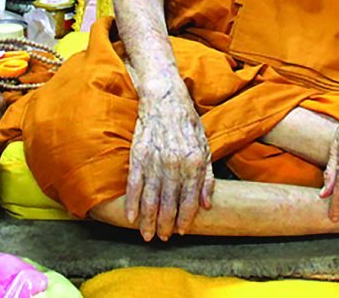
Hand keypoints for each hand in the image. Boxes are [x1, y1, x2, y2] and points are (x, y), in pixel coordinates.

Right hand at [125, 91, 213, 241]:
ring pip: (151, 199)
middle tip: (162, 239)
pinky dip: (132, 203)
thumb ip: (207, 176)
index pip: (190, 200)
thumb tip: (206, 204)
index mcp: (195, 162)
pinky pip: (134, 185)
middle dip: (165, 225)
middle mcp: (175, 164)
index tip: (182, 231)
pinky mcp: (138, 155)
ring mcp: (155, 160)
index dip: (185, 218)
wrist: (165, 99)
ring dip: (148, 220)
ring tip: (147, 235)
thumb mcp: (205, 146)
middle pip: (169, 203)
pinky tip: (131, 218)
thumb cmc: (188, 123)